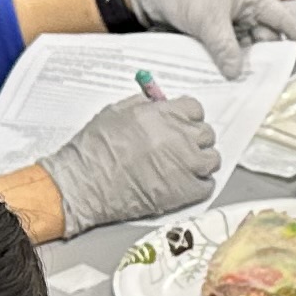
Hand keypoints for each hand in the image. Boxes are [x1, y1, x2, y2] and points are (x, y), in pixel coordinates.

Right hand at [38, 88, 215, 235]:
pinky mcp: (185, 191)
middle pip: (206, 133)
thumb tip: (157, 104)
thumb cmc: (92, 152)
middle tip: (181, 147)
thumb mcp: (115, 113)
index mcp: (163, 115)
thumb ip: (142, 106)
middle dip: (194, 139)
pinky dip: (198, 185)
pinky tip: (183, 184)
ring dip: (200, 162)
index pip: (195, 109)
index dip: (187, 117)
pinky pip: (207, 185)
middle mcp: (178, 136)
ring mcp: (185, 164)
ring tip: (184, 167)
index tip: (182, 124)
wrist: (83, 185)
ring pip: (212, 159)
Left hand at [126, 0, 295, 77]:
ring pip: (251, 53)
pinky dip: (233, 68)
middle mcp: (248, 13)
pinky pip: (232, 57)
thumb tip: (238, 73)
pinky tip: (235, 82)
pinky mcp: (218, 39)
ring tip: (257, 89)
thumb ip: (225, 47)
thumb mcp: (207, 19)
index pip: (289, 24)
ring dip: (251, 69)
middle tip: (284, 87)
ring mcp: (233, 27)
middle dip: (276, 64)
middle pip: (271, 43)